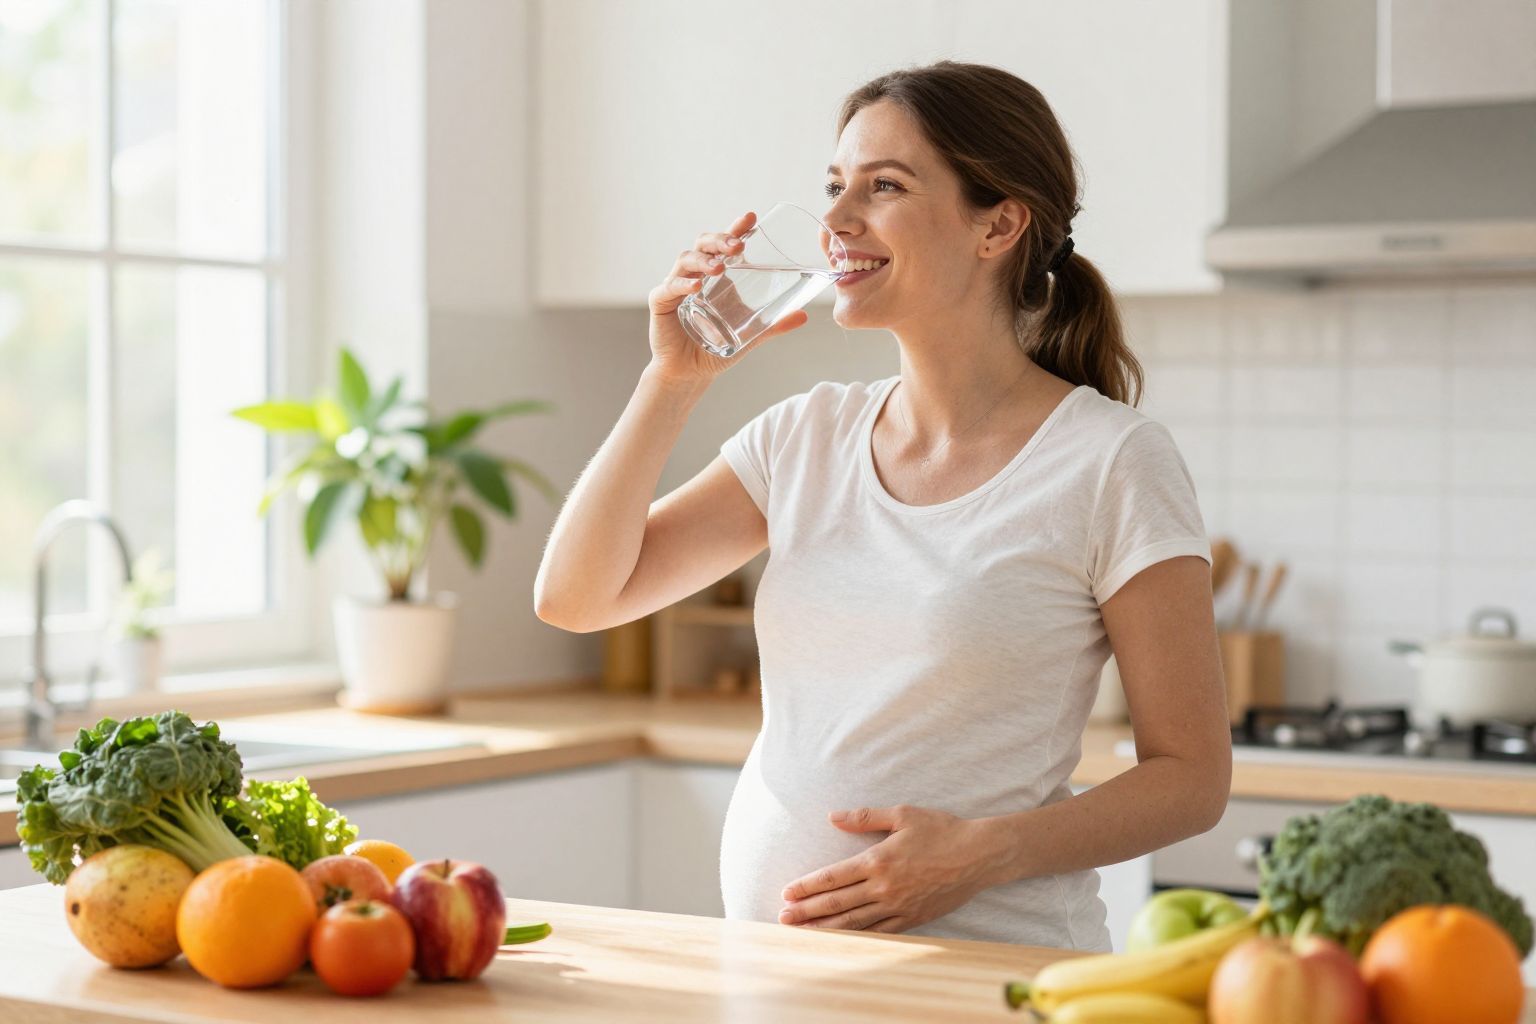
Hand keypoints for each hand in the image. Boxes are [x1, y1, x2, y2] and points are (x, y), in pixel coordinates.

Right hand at [646, 211, 809, 383]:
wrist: (690, 373)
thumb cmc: (715, 349)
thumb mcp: (749, 335)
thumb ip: (773, 325)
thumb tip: (804, 316)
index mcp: (716, 276)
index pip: (724, 245)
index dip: (735, 229)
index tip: (750, 218)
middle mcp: (695, 275)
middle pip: (704, 244)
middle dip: (720, 240)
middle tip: (738, 246)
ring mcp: (676, 286)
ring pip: (686, 260)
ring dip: (704, 260)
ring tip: (720, 267)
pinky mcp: (661, 302)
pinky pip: (670, 286)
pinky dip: (682, 283)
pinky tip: (696, 286)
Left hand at [777, 805, 999, 933]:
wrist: (979, 855)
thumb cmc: (941, 829)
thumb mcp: (902, 814)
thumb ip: (864, 817)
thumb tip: (832, 817)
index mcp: (878, 859)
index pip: (834, 877)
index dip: (807, 886)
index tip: (786, 893)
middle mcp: (884, 886)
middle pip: (838, 903)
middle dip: (807, 911)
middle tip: (783, 918)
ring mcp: (898, 906)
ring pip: (855, 923)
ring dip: (825, 928)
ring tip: (802, 934)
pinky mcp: (912, 918)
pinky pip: (879, 932)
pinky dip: (857, 938)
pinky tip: (841, 941)